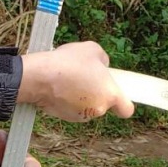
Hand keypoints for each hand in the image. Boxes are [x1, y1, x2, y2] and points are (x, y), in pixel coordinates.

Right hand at [19, 41, 134, 122]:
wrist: (41, 77)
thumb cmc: (69, 62)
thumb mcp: (93, 49)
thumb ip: (103, 61)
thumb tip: (102, 67)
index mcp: (110, 95)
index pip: (126, 110)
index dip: (123, 104)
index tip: (118, 96)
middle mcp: (98, 110)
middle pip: (102, 104)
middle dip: (96, 92)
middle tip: (85, 76)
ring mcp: (81, 116)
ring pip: (87, 107)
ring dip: (82, 96)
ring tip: (69, 79)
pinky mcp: (65, 117)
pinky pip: (72, 108)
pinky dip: (68, 100)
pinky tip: (59, 86)